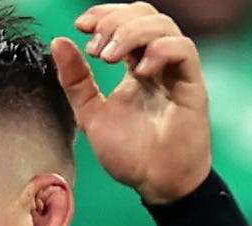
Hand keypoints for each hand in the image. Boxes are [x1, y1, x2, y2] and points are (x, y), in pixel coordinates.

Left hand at [53, 4, 212, 204]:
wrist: (155, 182)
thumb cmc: (130, 152)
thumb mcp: (90, 114)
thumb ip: (75, 81)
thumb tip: (58, 42)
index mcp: (134, 65)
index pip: (125, 21)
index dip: (104, 14)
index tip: (81, 24)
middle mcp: (157, 62)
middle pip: (146, 14)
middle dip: (116, 21)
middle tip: (95, 46)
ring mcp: (176, 71)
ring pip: (164, 26)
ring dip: (132, 33)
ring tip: (109, 57)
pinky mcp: (192, 85)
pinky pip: (184, 50)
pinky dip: (161, 50)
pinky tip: (140, 70)